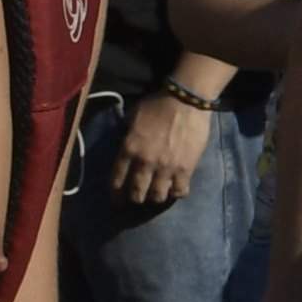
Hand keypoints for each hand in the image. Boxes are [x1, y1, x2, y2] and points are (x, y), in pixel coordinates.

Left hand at [108, 91, 211, 208]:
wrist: (186, 100)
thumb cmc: (158, 104)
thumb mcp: (133, 116)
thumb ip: (127, 133)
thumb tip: (126, 143)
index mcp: (129, 149)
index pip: (117, 180)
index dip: (115, 194)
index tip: (117, 200)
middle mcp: (145, 162)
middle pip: (137, 193)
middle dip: (136, 198)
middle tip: (139, 197)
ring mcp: (166, 167)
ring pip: (158, 196)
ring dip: (156, 197)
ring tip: (158, 194)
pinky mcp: (186, 169)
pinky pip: (180, 191)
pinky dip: (177, 193)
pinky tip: (176, 189)